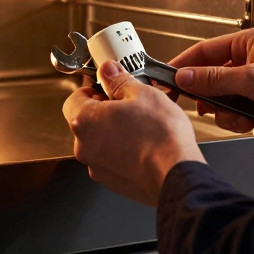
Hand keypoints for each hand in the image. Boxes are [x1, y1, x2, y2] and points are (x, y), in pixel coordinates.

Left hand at [62, 60, 204, 206]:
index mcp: (84, 121)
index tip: (107, 87)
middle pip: (88, 120)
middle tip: (129, 104)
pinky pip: (112, 159)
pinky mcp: (112, 181)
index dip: (91, 89)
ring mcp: (97, 167)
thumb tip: (109, 71)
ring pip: (100, 141)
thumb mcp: (142, 94)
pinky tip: (144, 145)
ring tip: (141, 125)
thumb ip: (119, 80)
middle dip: (106, 110)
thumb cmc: (161, 138)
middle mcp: (84, 146)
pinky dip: (122, 151)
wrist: (178, 175)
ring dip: (115, 131)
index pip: (74, 98)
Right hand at [169, 27, 253, 139]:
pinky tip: (251, 122)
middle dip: (209, 95)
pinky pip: (237, 110)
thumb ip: (215, 79)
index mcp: (249, 42)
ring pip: (223, 96)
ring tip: (238, 117)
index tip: (167, 78)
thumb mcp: (253, 80)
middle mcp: (251, 60)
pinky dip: (239, 119)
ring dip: (226, 111)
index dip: (184, 65)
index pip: (204, 50)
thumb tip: (186, 77)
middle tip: (203, 106)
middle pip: (211, 76)